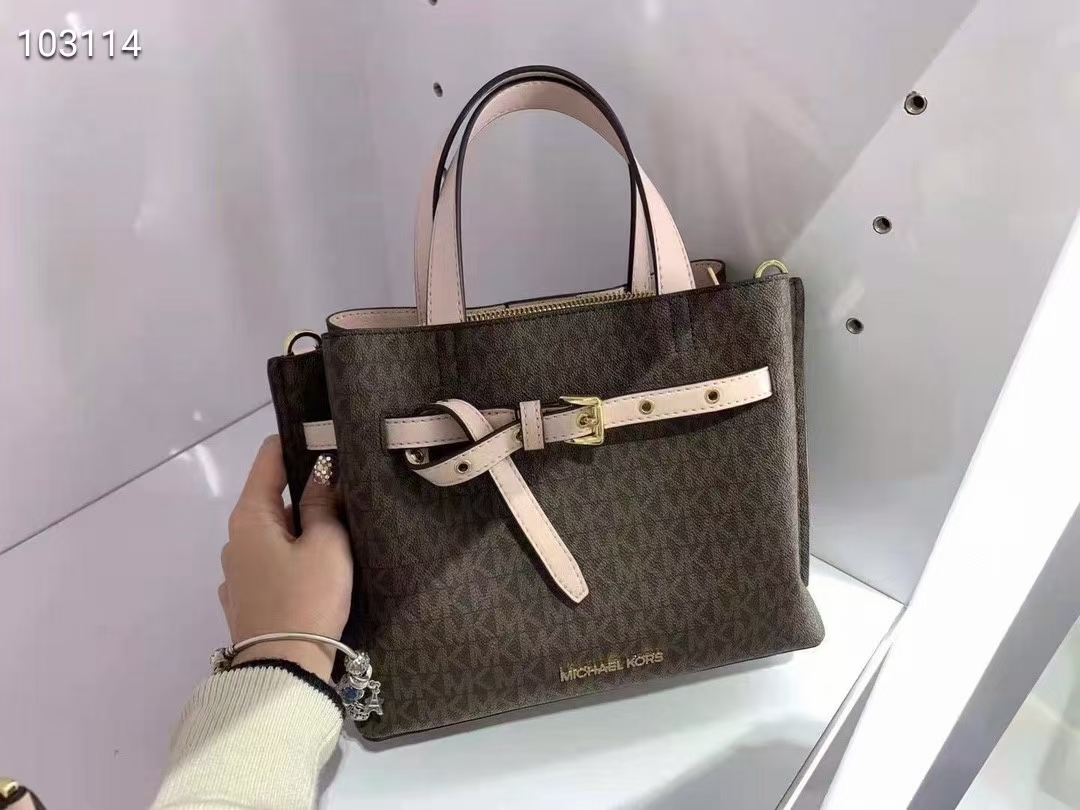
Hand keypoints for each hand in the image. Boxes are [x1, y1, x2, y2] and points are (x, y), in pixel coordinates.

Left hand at [219, 437, 352, 681]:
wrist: (283, 671)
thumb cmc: (307, 599)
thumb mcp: (327, 545)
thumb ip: (323, 504)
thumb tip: (321, 474)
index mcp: (249, 517)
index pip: (268, 458)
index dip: (299, 443)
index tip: (331, 440)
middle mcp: (235, 539)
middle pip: (272, 497)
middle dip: (307, 490)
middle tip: (350, 490)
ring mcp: (236, 572)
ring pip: (275, 533)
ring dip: (302, 528)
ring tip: (342, 532)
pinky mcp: (247, 600)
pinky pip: (273, 564)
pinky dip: (293, 558)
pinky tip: (318, 572)